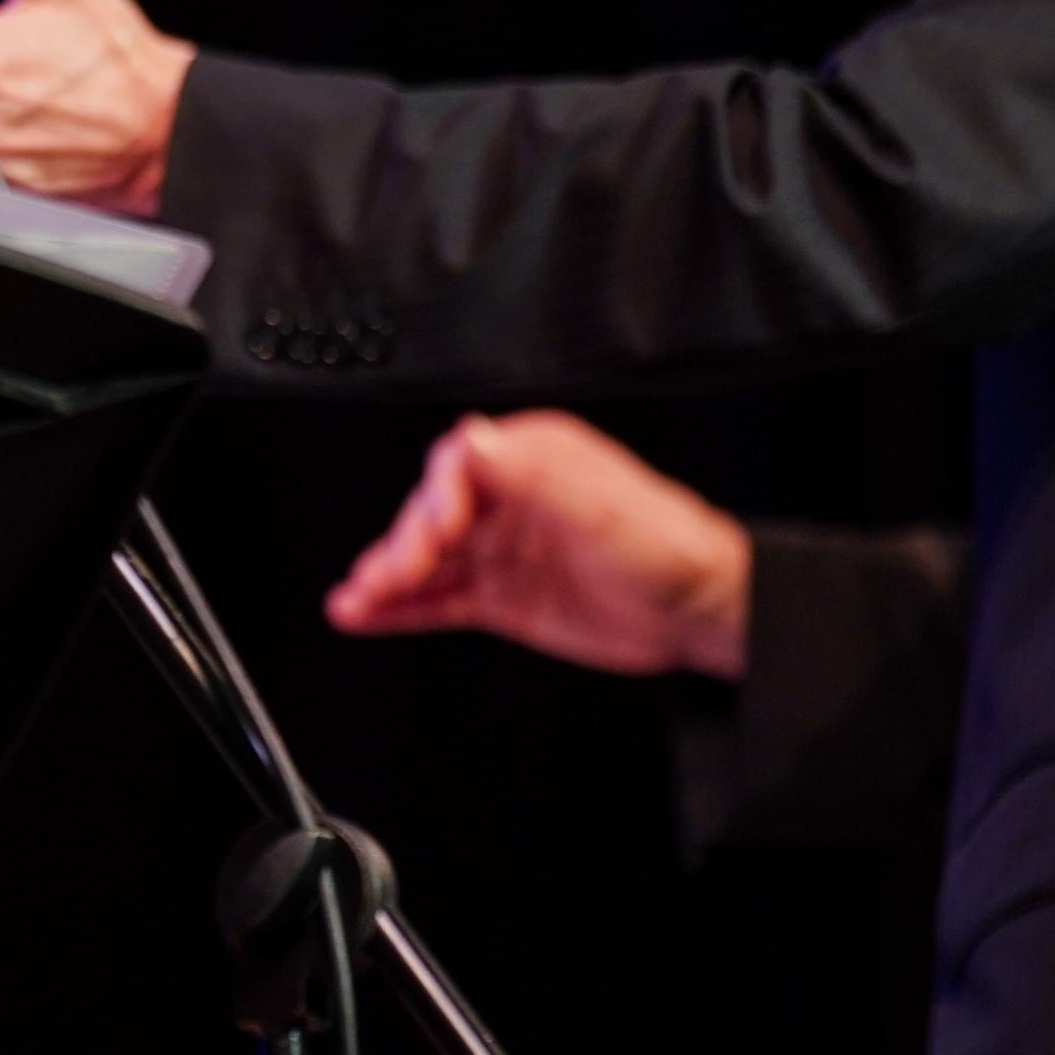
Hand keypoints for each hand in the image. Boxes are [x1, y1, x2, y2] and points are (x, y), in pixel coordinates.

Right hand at [324, 410, 751, 677]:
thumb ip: (534, 475)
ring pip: (427, 560)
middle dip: (402, 545)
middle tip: (386, 576)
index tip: (434, 530)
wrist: (703, 612)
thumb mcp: (603, 507)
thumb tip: (474, 438)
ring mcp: (501, 548)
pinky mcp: (500, 594)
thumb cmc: (670, 548)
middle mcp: (509, 498)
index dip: (436, 497)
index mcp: (531, 458)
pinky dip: (401, 609)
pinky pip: (439, 599)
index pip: (459, 464)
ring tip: (351, 602)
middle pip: (433, 513)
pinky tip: (366, 617)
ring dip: (386, 578)